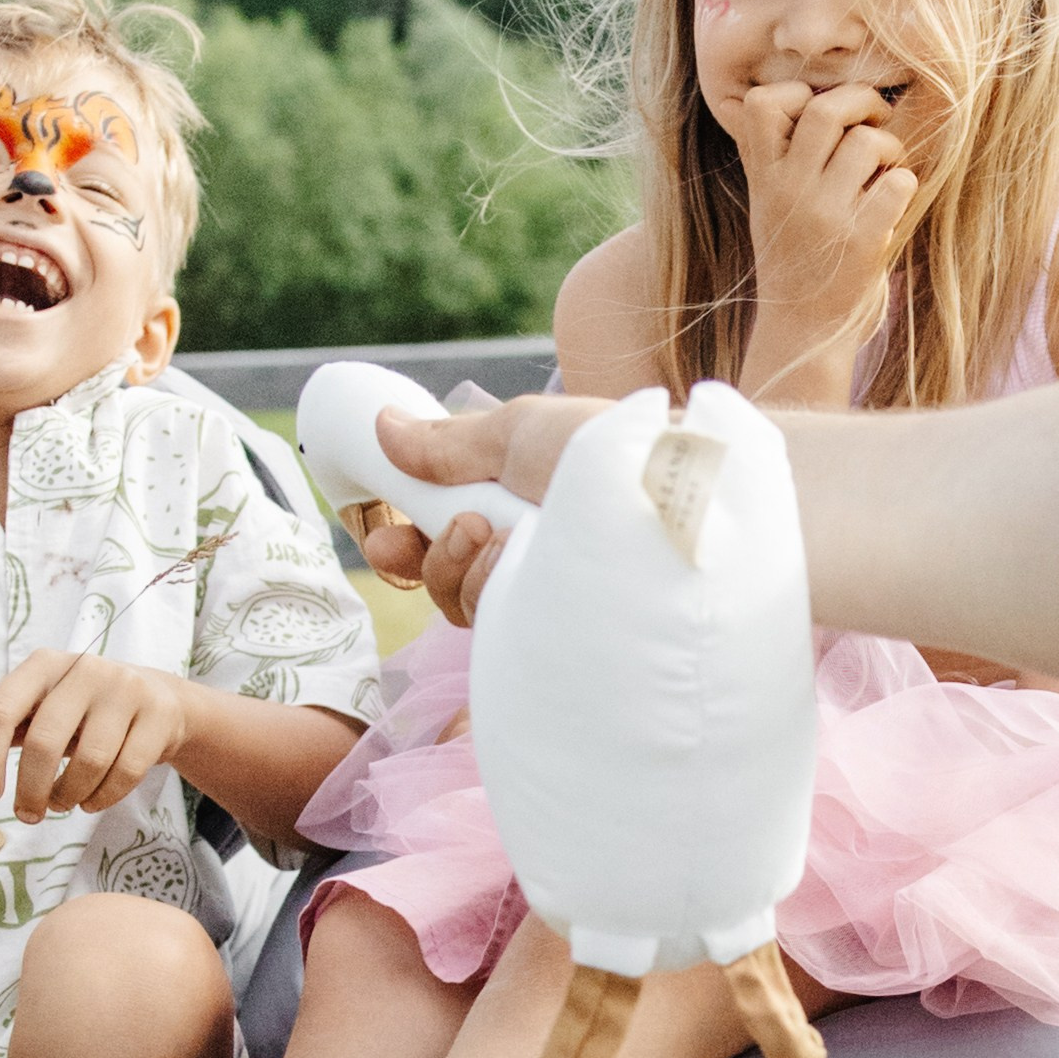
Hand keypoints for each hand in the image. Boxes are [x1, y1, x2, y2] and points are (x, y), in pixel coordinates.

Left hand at [0, 648, 191, 818]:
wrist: (158, 701)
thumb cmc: (84, 711)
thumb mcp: (40, 709)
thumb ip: (1, 721)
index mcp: (43, 665)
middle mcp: (85, 669)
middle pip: (44, 741)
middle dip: (31, 790)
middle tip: (28, 816)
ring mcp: (125, 689)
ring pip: (90, 762)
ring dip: (69, 796)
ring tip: (63, 804)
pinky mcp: (157, 715)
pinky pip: (126, 772)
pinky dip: (103, 798)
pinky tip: (91, 801)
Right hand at [367, 397, 610, 623]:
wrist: (677, 491)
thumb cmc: (612, 450)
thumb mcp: (521, 432)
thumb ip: (450, 442)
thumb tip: (384, 425)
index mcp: (520, 506)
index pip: (448, 537)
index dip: (406, 542)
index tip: (381, 537)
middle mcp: (531, 556)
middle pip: (445, 580)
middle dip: (423, 560)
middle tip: (420, 538)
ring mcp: (544, 596)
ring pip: (461, 602)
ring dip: (458, 563)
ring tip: (492, 532)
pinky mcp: (554, 633)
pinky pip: (490, 620)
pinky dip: (489, 584)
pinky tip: (518, 559)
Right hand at [735, 81, 917, 401]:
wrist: (802, 329)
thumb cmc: (793, 256)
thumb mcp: (768, 204)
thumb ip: (777, 155)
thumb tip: (819, 95)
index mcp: (763, 178)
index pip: (762, 103)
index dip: (796, 94)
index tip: (815, 112)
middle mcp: (789, 191)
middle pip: (827, 109)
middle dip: (863, 101)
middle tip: (875, 119)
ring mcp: (825, 215)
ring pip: (869, 142)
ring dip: (890, 148)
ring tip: (885, 169)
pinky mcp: (862, 239)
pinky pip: (899, 181)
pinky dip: (903, 184)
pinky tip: (890, 202)